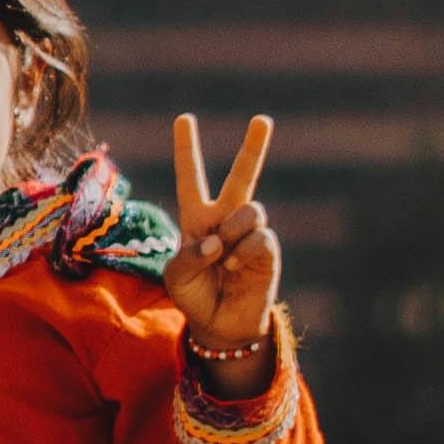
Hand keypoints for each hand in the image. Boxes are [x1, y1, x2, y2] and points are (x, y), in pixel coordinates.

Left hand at [165, 114, 280, 361]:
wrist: (220, 325)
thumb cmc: (194, 296)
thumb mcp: (176, 276)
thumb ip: (190, 255)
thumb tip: (219, 240)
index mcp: (196, 217)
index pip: (190, 177)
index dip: (186, 149)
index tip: (185, 118)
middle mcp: (225, 218)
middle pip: (243, 175)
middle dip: (254, 147)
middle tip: (263, 119)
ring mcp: (249, 233)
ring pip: (250, 209)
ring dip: (234, 230)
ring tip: (224, 257)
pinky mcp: (267, 250)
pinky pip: (259, 236)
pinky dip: (243, 252)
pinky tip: (235, 269)